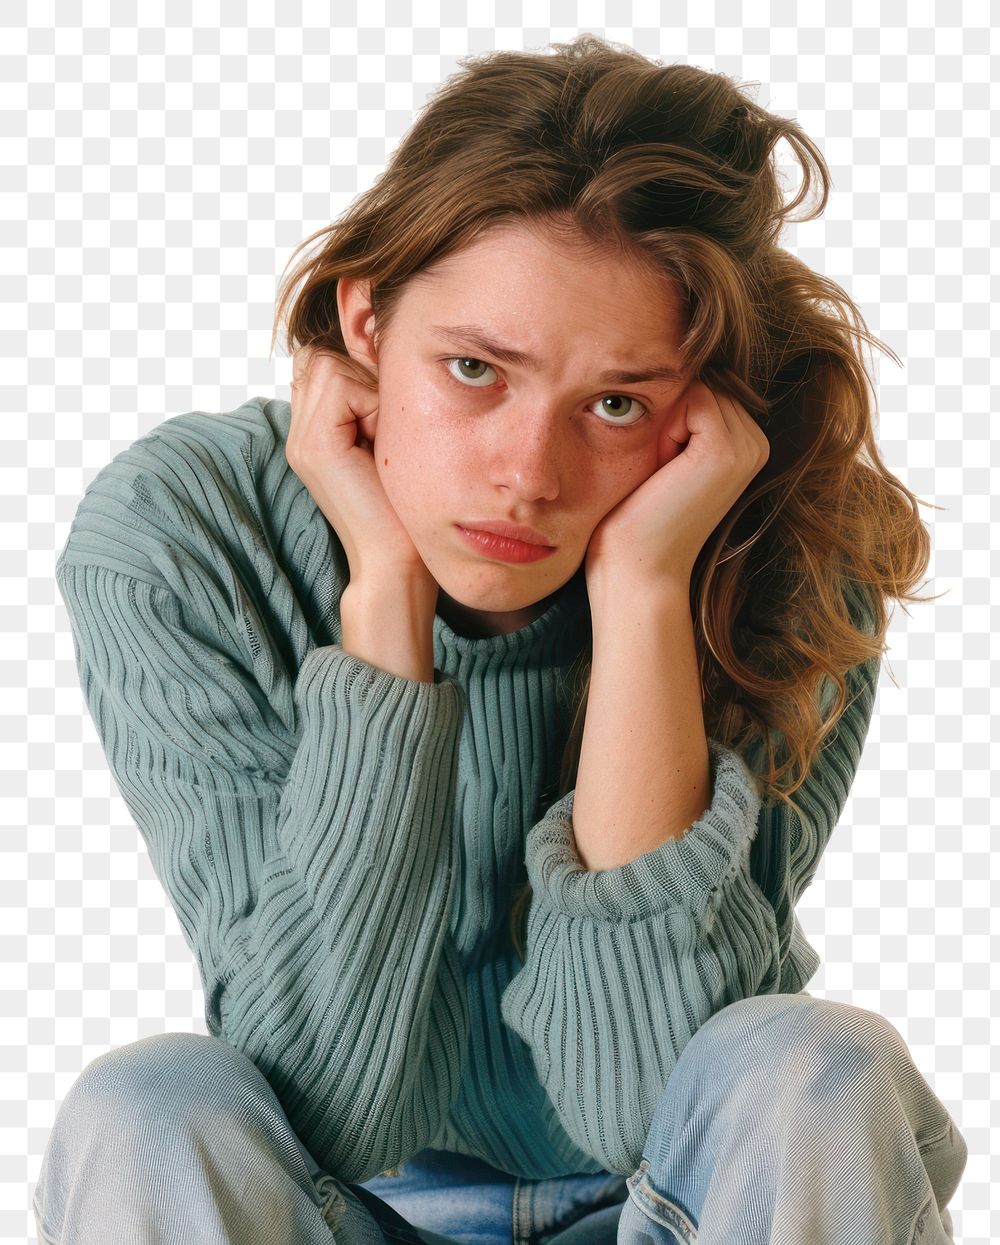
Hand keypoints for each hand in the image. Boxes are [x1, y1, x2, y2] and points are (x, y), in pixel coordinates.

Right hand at [287, 345, 436, 592]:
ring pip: (330, 362)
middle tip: (387, 421)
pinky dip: (372, 403)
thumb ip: (376, 401)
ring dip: (369, 389)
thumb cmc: (405, 509)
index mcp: (315, 432)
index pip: (324, 359)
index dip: (360, 367)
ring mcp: (302, 439)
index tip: (389, 408)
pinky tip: (382, 442)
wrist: (397, 563)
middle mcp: (300, 432)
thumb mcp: (391, 441)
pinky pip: (342, 384)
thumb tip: (381, 343)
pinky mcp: (316, 446)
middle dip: (363, 372)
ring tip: (384, 435)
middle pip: (322, 353)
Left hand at [584, 379, 770, 591]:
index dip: (669, 416)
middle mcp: (756, 444)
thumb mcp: (663, 454)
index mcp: (746, 444)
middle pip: (700, 383)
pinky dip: (665, 427)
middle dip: (668, 416)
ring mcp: (748, 446)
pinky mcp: (727, 450)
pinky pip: (692, 396)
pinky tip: (664, 468)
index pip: (703, 387)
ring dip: (664, 423)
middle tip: (660, 472)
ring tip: (662, 472)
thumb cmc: (637, 517)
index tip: (662, 468)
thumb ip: (681, 413)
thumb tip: (675, 357)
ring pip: (695, 388)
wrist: (637, 568)